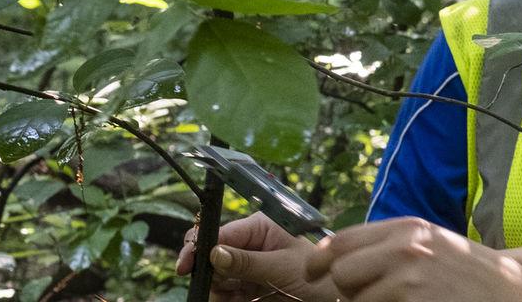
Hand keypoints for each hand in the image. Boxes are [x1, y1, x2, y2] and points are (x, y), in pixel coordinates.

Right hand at [175, 212, 336, 301]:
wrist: (334, 296)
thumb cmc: (319, 273)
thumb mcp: (282, 267)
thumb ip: (246, 261)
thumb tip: (214, 253)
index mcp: (261, 226)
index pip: (221, 232)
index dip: (199, 247)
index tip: (186, 265)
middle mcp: (251, 243)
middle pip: (213, 256)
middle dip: (211, 273)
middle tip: (218, 289)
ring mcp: (248, 265)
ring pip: (216, 277)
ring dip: (218, 290)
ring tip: (237, 298)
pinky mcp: (249, 285)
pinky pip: (226, 293)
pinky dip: (226, 299)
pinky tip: (238, 301)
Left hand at [302, 217, 521, 301]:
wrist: (514, 298)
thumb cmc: (475, 279)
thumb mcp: (434, 248)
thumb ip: (391, 247)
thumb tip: (338, 259)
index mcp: (408, 229)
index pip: (340, 240)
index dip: (319, 260)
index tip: (311, 273)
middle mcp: (404, 247)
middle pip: (341, 274)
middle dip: (350, 293)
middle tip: (378, 298)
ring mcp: (408, 277)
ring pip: (356, 300)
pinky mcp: (411, 301)